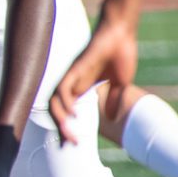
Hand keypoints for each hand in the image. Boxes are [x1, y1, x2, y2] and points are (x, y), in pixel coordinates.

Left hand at [52, 8, 138, 134]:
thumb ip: (114, 99)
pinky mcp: (76, 68)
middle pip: (57, 109)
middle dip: (61, 128)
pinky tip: (73, 113)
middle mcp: (73, 83)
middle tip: (71, 144)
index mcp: (82, 87)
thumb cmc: (121, 53)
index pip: (67, 110)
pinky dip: (65, 102)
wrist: (121, 31)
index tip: (76, 142)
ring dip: (61, 120)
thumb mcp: (120, 83)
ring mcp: (72, 75)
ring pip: (56, 101)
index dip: (68, 126)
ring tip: (70, 135)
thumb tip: (111, 117)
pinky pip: (63, 88)